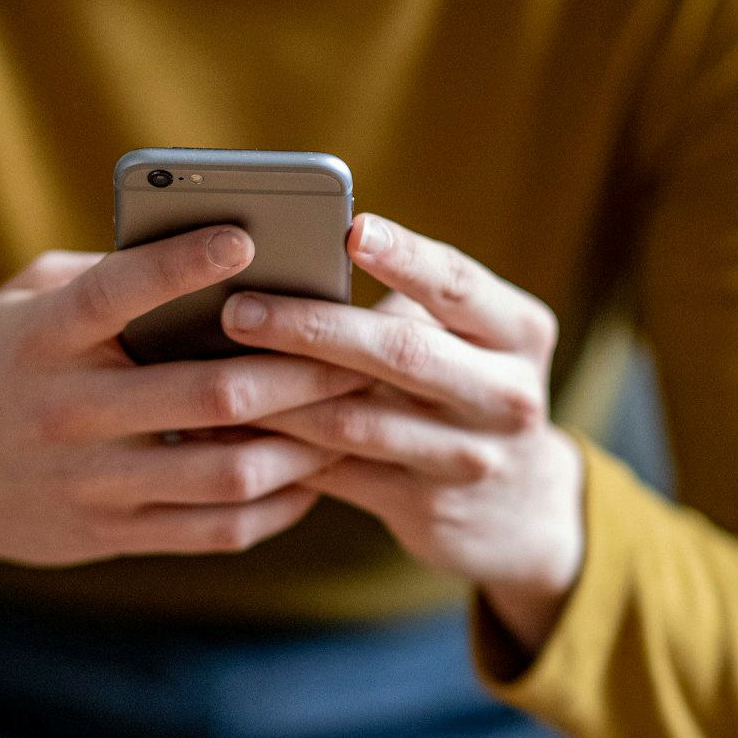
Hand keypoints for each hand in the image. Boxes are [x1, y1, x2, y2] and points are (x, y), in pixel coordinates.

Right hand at [0, 226, 370, 668]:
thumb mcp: (23, 304)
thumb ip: (102, 277)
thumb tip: (209, 252)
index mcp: (42, 339)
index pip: (116, 293)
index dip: (184, 265)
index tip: (249, 237)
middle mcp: (66, 413)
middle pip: (207, 396)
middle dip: (299, 372)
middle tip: (359, 349)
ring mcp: (90, 484)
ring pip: (226, 473)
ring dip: (304, 445)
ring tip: (351, 414)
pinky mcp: (110, 536)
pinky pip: (216, 530)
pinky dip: (277, 505)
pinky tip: (312, 476)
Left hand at [222, 214, 584, 656]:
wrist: (522, 509)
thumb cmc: (470, 391)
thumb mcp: (474, 343)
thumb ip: (410, 311)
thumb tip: (293, 268)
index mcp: (520, 333)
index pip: (458, 284)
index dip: (405, 256)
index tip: (351, 228)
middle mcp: (506, 395)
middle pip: (400, 353)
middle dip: (311, 329)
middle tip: (238, 310)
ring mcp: (467, 458)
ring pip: (355, 421)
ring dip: (277, 395)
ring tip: (215, 370)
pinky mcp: (425, 509)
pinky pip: (336, 473)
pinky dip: (278, 449)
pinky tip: (230, 428)